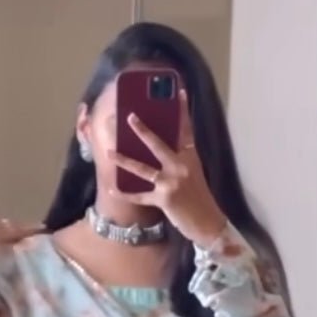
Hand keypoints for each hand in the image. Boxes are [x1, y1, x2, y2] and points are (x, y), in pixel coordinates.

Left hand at [107, 87, 227, 248]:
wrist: (208, 224)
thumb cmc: (200, 199)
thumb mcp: (195, 174)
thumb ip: (181, 160)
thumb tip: (163, 148)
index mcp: (191, 158)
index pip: (186, 130)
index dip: (182, 110)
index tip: (178, 92)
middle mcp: (181, 167)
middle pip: (158, 145)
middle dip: (143, 131)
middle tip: (129, 117)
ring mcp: (171, 184)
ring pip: (143, 169)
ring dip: (124, 160)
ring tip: (109, 151)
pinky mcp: (164, 200)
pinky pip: (139, 196)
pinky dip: (125, 193)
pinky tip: (112, 188)